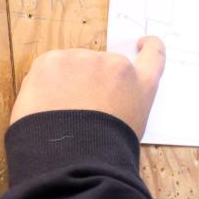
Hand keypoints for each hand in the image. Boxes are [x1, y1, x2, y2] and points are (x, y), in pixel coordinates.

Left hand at [10, 37, 165, 137]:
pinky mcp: (53, 61)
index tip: (141, 43)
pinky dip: (45, 83)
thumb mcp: (133, 125)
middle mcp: (116, 64)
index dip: (149, 46)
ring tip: (62, 111)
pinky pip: (48, 68)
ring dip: (68, 80)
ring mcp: (84, 59)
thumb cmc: (106, 148)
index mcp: (141, 83)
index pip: (154, 55)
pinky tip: (48, 104)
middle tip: (81, 107)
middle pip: (102, 64)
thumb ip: (128, 101)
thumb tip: (109, 96)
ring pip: (73, 65)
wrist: (76, 155)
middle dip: (91, 79)